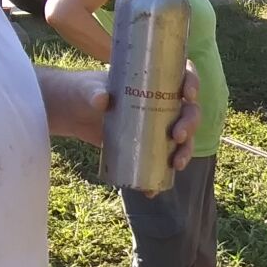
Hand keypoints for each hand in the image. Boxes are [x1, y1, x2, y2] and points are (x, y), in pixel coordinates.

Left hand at [37, 63, 199, 173]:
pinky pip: (163, 160)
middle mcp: (162, 102)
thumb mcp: (89, 89)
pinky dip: (160, 176)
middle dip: (190, 125)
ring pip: (182, 139)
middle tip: (178, 136)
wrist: (73, 112)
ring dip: (185, 152)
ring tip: (176, 165)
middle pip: (188, 111)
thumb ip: (94, 92)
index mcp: (155, 81)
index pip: (184, 76)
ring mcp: (157, 125)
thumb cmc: (83, 91)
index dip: (194, 83)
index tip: (188, 95)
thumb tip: (101, 100)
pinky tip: (154, 189)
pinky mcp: (147, 145)